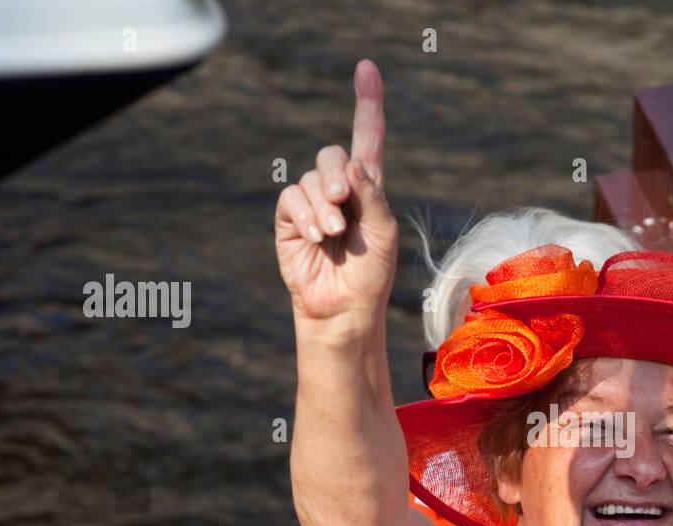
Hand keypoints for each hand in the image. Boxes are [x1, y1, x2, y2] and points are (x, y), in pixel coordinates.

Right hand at [274, 59, 398, 324]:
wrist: (344, 309)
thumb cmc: (371, 276)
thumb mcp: (383, 233)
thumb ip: (373, 196)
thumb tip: (352, 163)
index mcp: (369, 190)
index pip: (367, 139)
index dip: (367, 104)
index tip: (367, 69)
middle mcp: (340, 191)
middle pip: (332, 155)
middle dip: (337, 174)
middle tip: (344, 199)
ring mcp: (312, 205)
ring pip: (310, 179)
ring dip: (323, 205)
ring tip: (333, 233)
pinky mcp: (289, 221)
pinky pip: (290, 198)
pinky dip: (303, 215)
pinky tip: (314, 236)